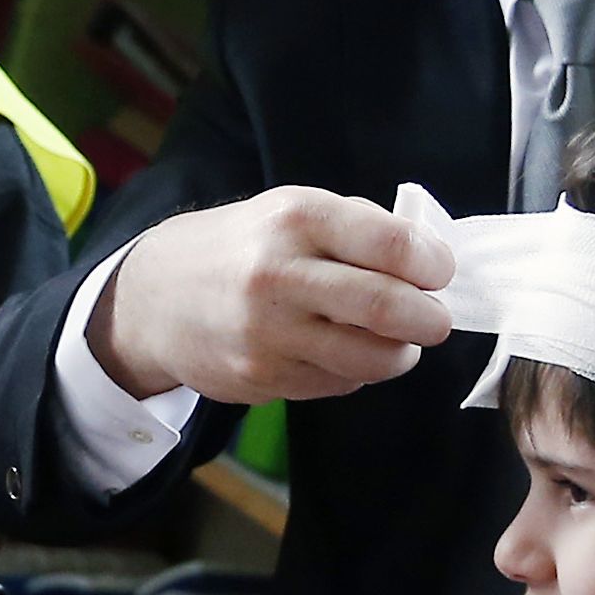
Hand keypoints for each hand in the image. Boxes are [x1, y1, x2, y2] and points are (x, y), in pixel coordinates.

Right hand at [88, 185, 455, 404]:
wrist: (154, 297)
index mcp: (295, 218)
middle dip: (431, 320)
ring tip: (397, 343)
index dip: (433, 264)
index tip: (440, 273)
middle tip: (436, 321)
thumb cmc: (243, 247)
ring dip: (399, 354)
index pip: (392, 243)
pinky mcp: (260, 378)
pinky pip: (337, 383)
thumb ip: (359, 229)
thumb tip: (431, 263)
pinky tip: (340, 351)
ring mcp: (266, 333)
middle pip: (387, 308)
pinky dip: (355, 372)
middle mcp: (278, 275)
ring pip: (369, 359)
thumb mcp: (292, 210)